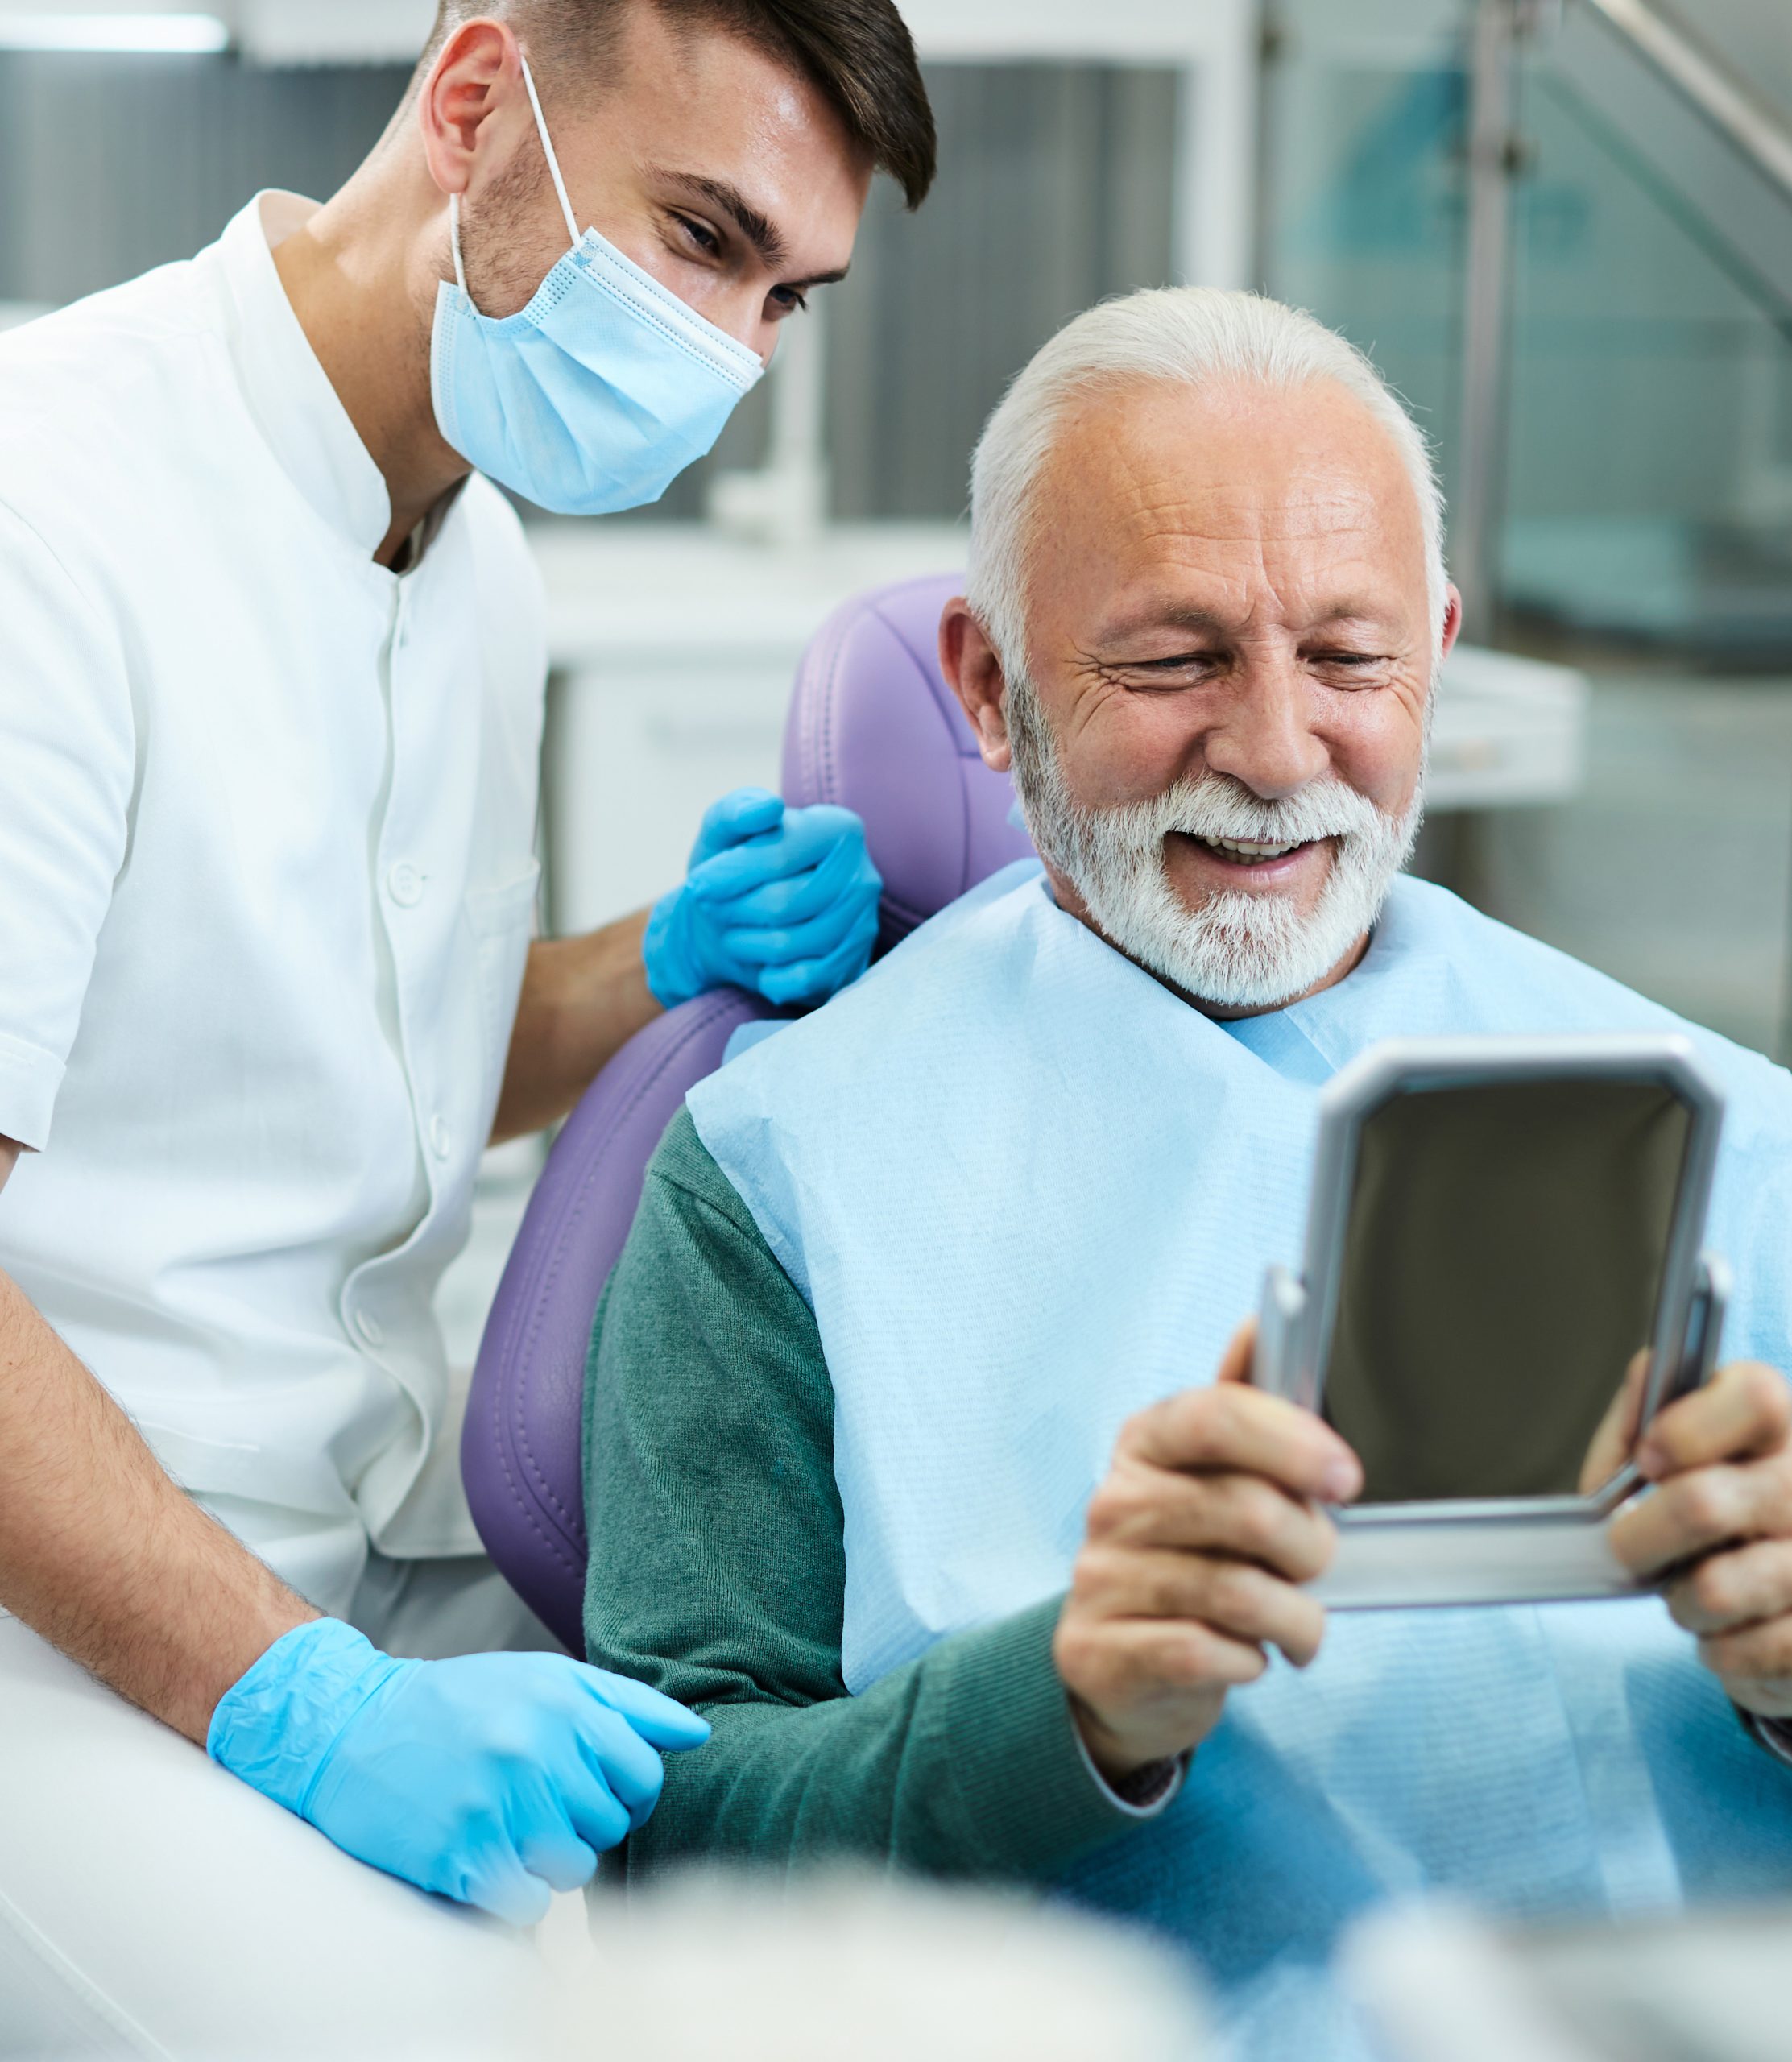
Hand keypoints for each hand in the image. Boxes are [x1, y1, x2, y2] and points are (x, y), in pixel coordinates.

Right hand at [208, 1620, 709, 1924]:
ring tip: (510, 1826)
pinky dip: (514, 1892)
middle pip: (611, 1823)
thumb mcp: (544, 1679)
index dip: (628, 1792)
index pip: (644, 1773)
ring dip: (550, 1860)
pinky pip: (529, 1902)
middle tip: (539, 1805)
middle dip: (586, 1824)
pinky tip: (486, 1856)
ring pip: (575, 1867)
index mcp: (562, 1700)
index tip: (595, 1790)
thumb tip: (697, 1735)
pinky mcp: (461, 1854)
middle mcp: (535, 1747)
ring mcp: (496, 1802)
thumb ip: (626, 1705)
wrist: (348, 1728)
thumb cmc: (460, 1705)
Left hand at [642, 788, 881, 1009]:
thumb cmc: (737, 868)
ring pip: (788, 945)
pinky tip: (761, 962)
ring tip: (734, 931)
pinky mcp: (853, 967)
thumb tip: (766, 809)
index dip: (727, 876)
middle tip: (717, 909)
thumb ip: (736, 810)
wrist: (743, 919)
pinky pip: (802, 981)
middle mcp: (862, 876)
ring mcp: (863, 925)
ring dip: (743, 943)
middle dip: (733, 911)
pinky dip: (769, 977)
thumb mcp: (723, 832)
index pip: (779, 856)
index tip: (697, 885)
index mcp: (838, 829)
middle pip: (782, 904)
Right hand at [1053, 1323, 1361, 1784]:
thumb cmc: (1191, 1558)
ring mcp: (1100, 1577)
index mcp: (1147, 1443)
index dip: (1291, 1442)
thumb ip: (1245, 1408)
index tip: (1345, 1478)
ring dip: (1293, 1618)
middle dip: (1310, 1546)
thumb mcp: (1216, 1479)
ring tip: (1294, 1624)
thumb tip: (1258, 1323)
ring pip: (1238, 1592)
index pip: (1215, 1417)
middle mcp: (1114, 1503)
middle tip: (1317, 1566)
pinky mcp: (1099, 1649)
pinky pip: (1208, 1654)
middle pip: (1244, 1509)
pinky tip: (1246, 1655)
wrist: (1127, 1666)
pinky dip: (1250, 1662)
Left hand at [1608, 1360, 1791, 1718]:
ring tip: (1686, 1590)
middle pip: (1704, 1505)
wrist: (1774, 1588)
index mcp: (1779, 1423)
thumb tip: (1631, 1436)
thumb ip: (1638, 1424)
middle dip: (1638, 1539)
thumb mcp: (1668, 1446)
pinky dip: (1716, 1648)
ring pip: (1717, 1590)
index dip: (1685, 1431)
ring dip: (1680, 1601)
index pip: (1755, 1398)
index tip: (1647, 1461)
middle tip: (1627, 1549)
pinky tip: (1727, 1627)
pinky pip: (1744, 1650)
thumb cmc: (1710, 1501)